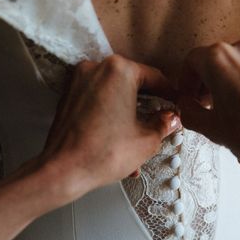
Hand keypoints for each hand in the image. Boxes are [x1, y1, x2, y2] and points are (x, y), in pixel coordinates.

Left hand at [36, 55, 180, 203]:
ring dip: (128, 116)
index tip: (175, 105)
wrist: (64, 171)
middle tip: (160, 123)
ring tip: (138, 141)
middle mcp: (97, 68)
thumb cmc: (103, 153)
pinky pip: (97, 102)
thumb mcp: (147, 140)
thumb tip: (171, 118)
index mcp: (120, 70)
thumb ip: (164, 123)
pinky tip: (118, 140)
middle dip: (147, 107)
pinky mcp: (68, 96)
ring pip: (114, 95)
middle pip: (132, 85)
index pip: (154, 77)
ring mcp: (79, 81)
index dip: (169, 94)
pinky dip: (109, 117)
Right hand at [177, 38, 239, 185]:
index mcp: (219, 59)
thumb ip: (189, 111)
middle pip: (216, 61)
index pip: (192, 61)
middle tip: (206, 106)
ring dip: (230, 83)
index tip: (187, 97)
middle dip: (208, 82)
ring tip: (232, 111)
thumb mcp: (210, 128)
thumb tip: (185, 104)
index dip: (185, 81)